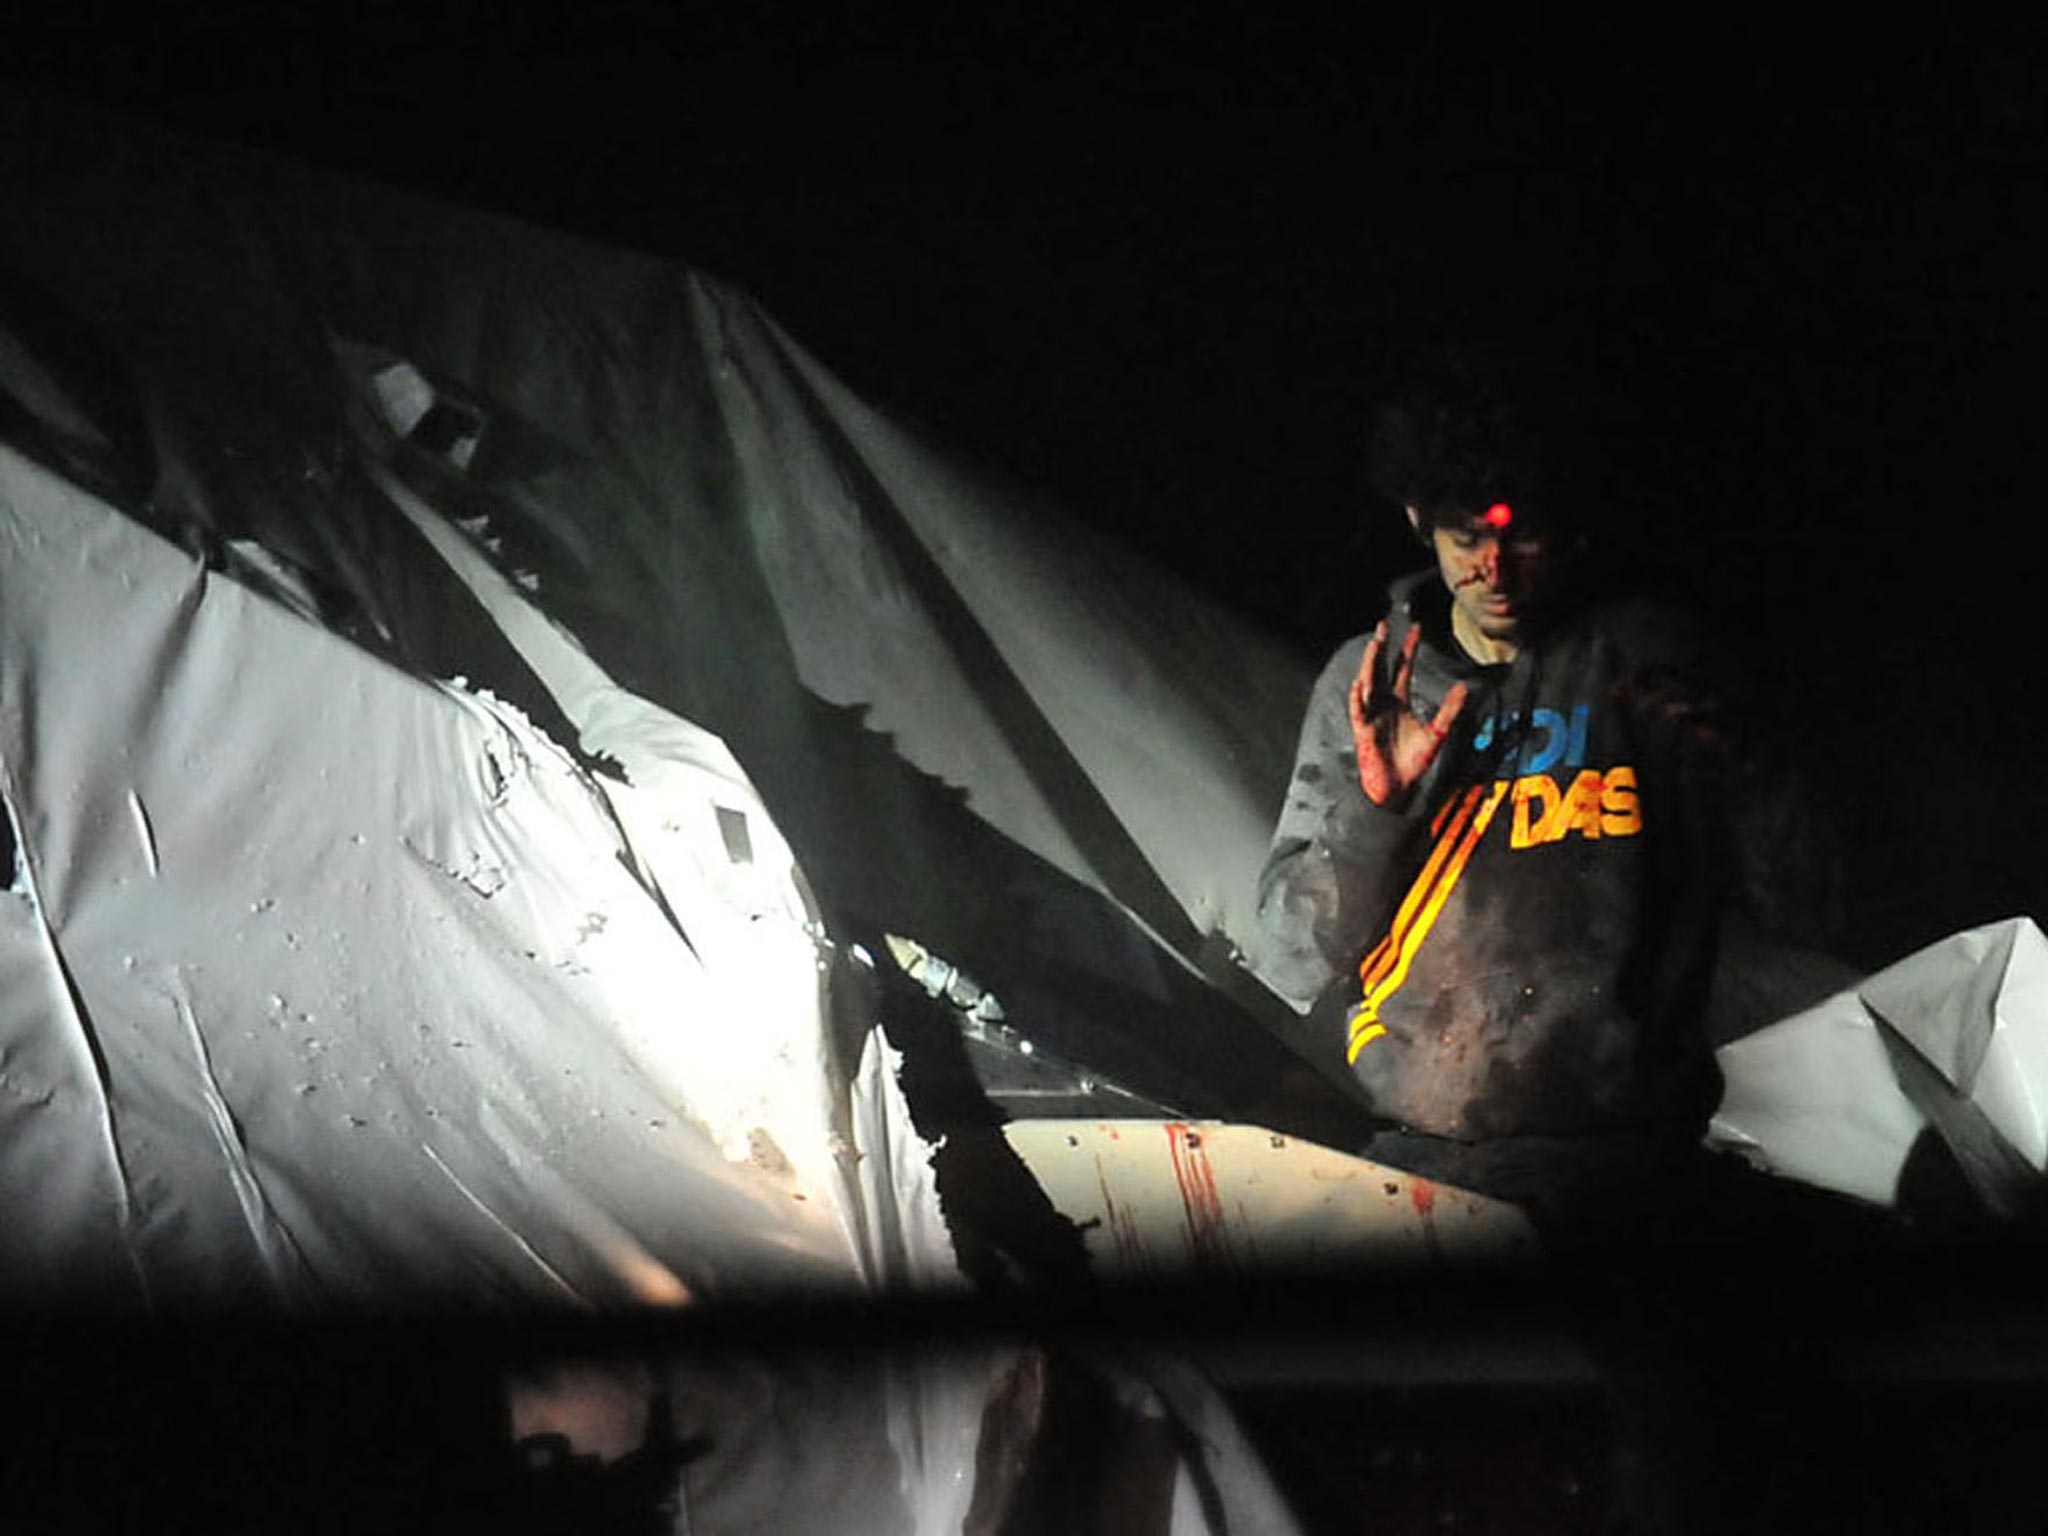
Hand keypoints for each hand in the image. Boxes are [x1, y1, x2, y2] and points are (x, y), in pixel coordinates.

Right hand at [1348, 621, 1467, 806]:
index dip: (1408, 648)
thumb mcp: (1437, 733)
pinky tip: (1361, 685)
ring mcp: (1372, 715)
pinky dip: (1358, 698)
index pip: (1403, 668)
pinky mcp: (1364, 731)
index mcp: (1400, 701)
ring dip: (1370, 664)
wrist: (1399, 787)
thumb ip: (1449, 710)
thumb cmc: (1413, 762)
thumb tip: (1463, 688)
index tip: (1414, 628)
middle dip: (1382, 647)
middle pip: (1381, 668)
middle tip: (1383, 625)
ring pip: (1368, 683)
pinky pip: (1359, 711)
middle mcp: (1383, 703)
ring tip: (1376, 645)